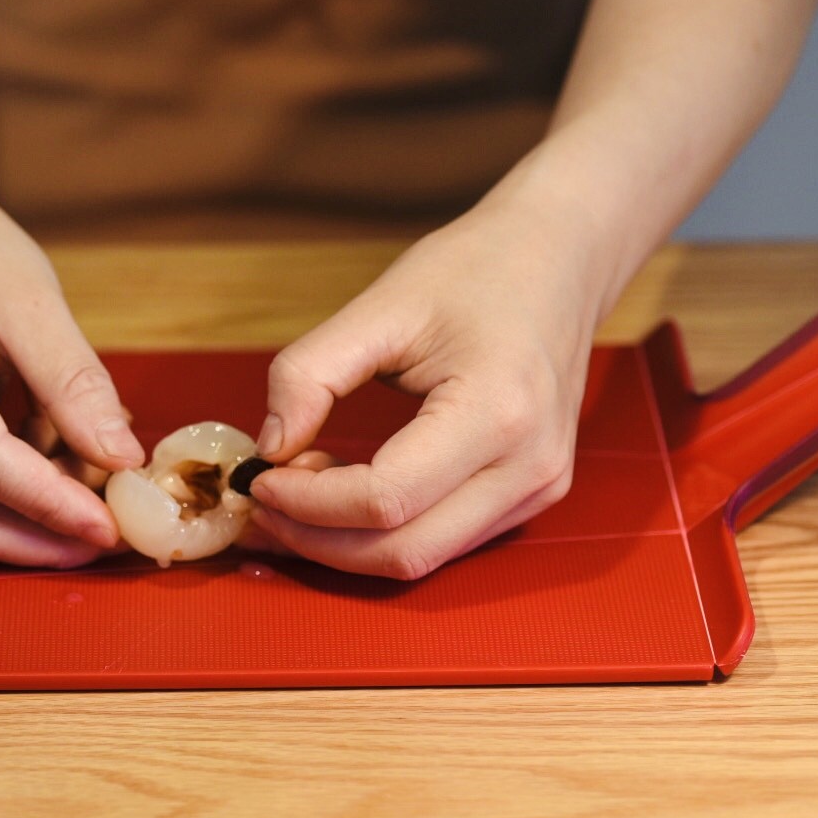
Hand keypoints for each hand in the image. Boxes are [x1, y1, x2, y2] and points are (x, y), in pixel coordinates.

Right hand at [0, 197, 143, 566]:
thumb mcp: (31, 297)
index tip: (109, 526)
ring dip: (27, 526)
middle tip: (109, 539)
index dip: (49, 504)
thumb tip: (119, 458)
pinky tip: (54, 476)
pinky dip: (7, 501)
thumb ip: (73, 380)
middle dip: (39, 539)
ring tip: (91, 502)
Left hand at [245, 200, 609, 578]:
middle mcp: (529, 467)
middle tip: (262, 500)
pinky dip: (382, 530)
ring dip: (345, 540)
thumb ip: (310, 374)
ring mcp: (538, 489)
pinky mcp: (531, 496)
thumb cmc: (474, 270)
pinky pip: (444, 540)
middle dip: (316, 538)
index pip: (384, 499)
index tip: (259, 475)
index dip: (307, 502)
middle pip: (402, 551)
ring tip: (297, 487)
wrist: (559, 259)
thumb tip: (269, 446)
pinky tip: (342, 489)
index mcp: (496, 412)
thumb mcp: (379, 306)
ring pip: (421, 558)